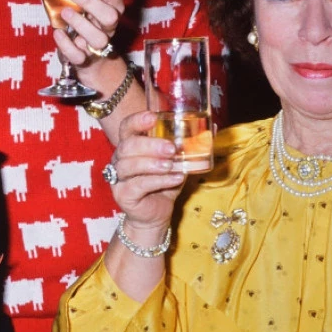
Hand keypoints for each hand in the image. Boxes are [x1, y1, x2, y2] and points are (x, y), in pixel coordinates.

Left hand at [54, 0, 124, 70]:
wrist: (89, 59)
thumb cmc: (82, 22)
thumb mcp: (75, 3)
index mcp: (111, 5)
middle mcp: (109, 25)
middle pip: (111, 15)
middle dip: (91, 2)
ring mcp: (100, 44)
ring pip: (99, 38)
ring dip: (80, 23)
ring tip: (64, 12)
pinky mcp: (86, 59)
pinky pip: (80, 56)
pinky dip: (67, 45)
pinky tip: (58, 34)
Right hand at [110, 111, 188, 231]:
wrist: (156, 214)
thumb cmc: (165, 183)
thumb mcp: (179, 162)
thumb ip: (191, 146)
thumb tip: (213, 128)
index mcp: (131, 145)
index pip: (127, 127)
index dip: (137, 120)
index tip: (153, 117)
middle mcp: (120, 159)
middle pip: (127, 146)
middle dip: (150, 145)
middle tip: (172, 148)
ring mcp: (119, 178)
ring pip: (130, 165)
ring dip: (153, 163)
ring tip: (172, 164)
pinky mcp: (123, 195)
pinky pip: (138, 185)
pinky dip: (159, 180)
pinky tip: (175, 178)